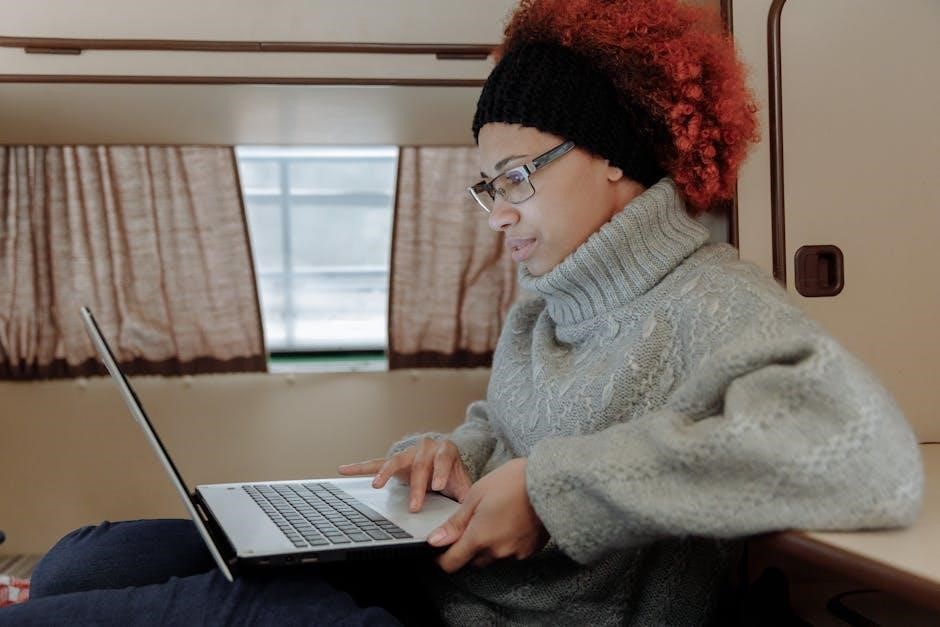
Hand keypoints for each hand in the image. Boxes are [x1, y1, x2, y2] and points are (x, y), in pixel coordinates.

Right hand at [337, 437, 471, 511]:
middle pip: (419, 465)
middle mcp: (426, 447)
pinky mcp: (394, 461)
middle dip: (417, 487)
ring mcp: (407, 453)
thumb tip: (472, 516)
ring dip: (385, 474)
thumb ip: (466, 495)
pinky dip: (359, 467)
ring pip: (395, 461)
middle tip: (415, 507)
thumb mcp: (462, 482)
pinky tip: (343, 469)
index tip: (438, 486)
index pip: (443, 459)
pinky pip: (375, 463)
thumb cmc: (452, 473)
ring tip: (377, 485)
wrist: (445, 458)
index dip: (440, 471)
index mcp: (445, 450)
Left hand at [427, 457, 548, 572]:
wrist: (551, 483)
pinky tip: (509, 522)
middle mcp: (496, 552)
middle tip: (470, 523)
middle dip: (465, 547)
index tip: (438, 548)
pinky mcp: (529, 551)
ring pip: (491, 557)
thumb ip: (455, 523)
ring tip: (493, 518)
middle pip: (471, 561)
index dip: (440, 558)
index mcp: (479, 538)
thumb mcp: (476, 495)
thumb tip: (435, 540)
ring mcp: (515, 554)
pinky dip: (504, 542)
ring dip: (486, 545)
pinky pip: (509, 553)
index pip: (451, 564)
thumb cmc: (513, 482)